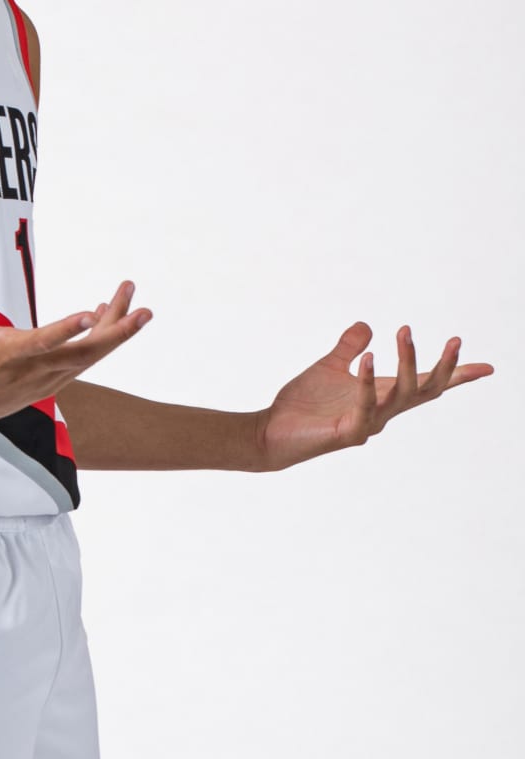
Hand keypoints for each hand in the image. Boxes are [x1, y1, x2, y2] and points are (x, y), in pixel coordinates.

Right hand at [0, 259, 151, 437]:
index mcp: (7, 354)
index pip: (42, 342)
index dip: (67, 329)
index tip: (91, 313)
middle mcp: (32, 371)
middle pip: (84, 355)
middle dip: (117, 331)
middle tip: (144, 309)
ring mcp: (45, 381)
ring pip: (89, 356)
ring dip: (113, 329)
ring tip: (127, 294)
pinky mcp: (50, 385)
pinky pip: (82, 362)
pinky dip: (97, 340)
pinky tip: (103, 315)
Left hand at [255, 323, 493, 469]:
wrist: (269, 432)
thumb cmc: (302, 406)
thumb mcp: (329, 367)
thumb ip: (349, 348)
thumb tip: (365, 326)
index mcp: (382, 395)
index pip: (427, 385)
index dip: (456, 376)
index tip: (487, 366)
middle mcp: (382, 411)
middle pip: (427, 391)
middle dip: (445, 368)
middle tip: (455, 339)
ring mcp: (368, 424)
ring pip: (402, 395)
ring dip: (408, 363)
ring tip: (404, 331)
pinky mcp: (347, 433)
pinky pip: (365, 405)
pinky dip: (367, 381)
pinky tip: (367, 357)